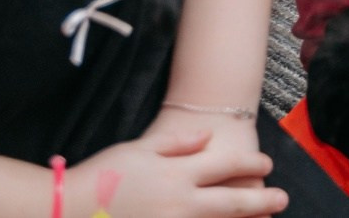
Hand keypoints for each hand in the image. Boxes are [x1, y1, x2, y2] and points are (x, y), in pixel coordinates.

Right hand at [79, 123, 285, 216]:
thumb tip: (207, 137)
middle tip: (282, 200)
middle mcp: (181, 203)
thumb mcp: (139, 150)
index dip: (251, 164)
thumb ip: (176, 143)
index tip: (266, 165)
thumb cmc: (100, 176)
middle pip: (233, 202)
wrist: (66, 211)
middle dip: (262, 201)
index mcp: (177, 174)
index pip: (226, 165)